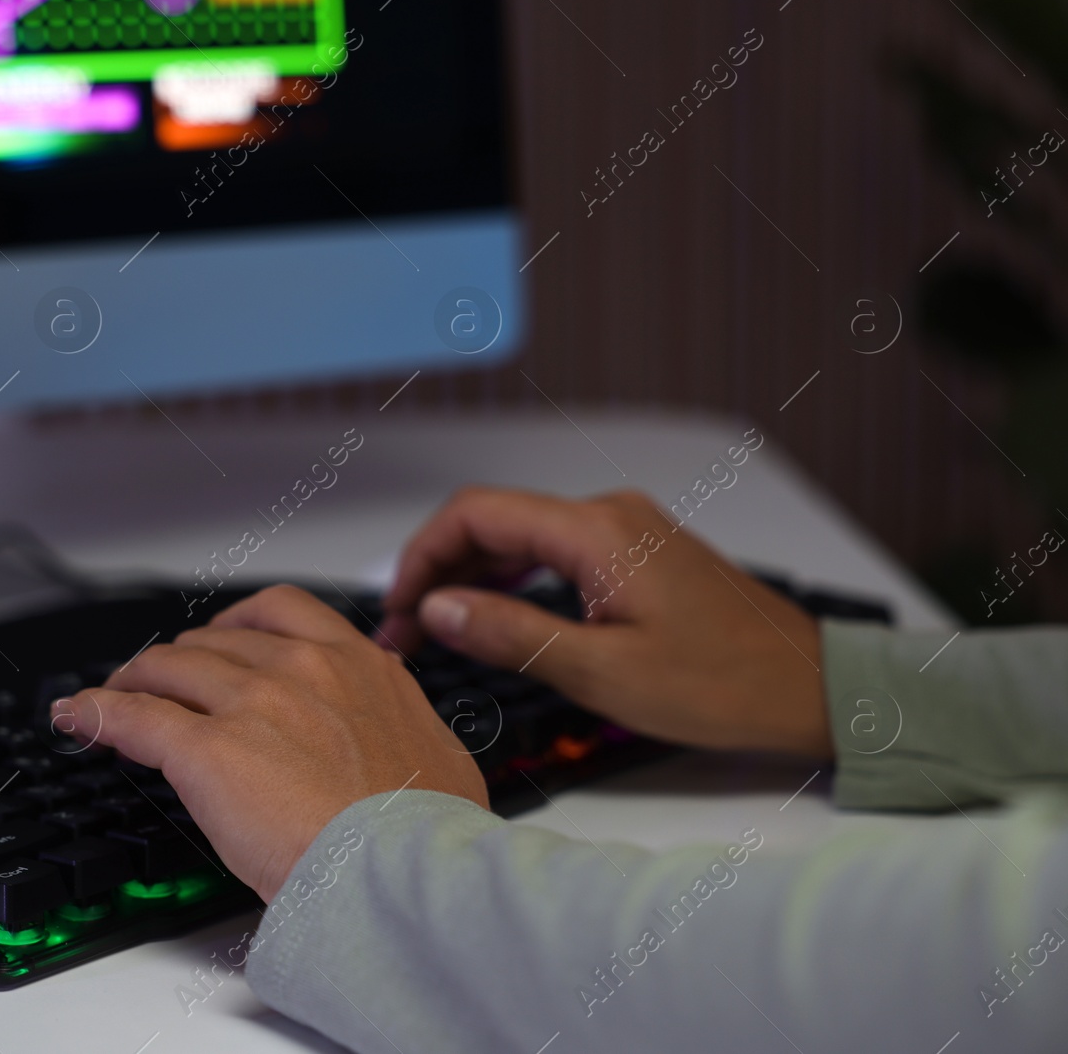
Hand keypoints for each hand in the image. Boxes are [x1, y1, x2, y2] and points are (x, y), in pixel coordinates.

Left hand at [54, 585, 487, 900]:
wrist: (399, 873)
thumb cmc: (423, 831)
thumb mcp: (435, 756)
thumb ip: (403, 728)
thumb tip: (404, 740)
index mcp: (359, 665)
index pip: (282, 612)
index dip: (237, 624)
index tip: (222, 641)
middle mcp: (301, 669)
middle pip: (215, 641)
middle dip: (182, 657)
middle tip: (164, 680)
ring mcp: (251, 703)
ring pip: (169, 668)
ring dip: (134, 679)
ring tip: (113, 694)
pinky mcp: (205, 748)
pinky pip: (134, 716)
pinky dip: (97, 711)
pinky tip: (78, 715)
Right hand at [377, 487, 830, 756]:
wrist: (808, 688)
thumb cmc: (723, 685)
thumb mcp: (600, 672)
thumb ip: (510, 633)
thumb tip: (436, 609)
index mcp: (597, 532)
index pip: (476, 516)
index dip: (421, 559)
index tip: (395, 611)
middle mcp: (610, 516)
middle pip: (494, 522)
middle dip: (438, 573)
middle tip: (405, 637)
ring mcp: (627, 531)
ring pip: (523, 538)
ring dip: (473, 580)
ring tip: (438, 634)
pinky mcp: (639, 554)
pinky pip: (556, 553)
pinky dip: (514, 582)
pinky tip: (496, 619)